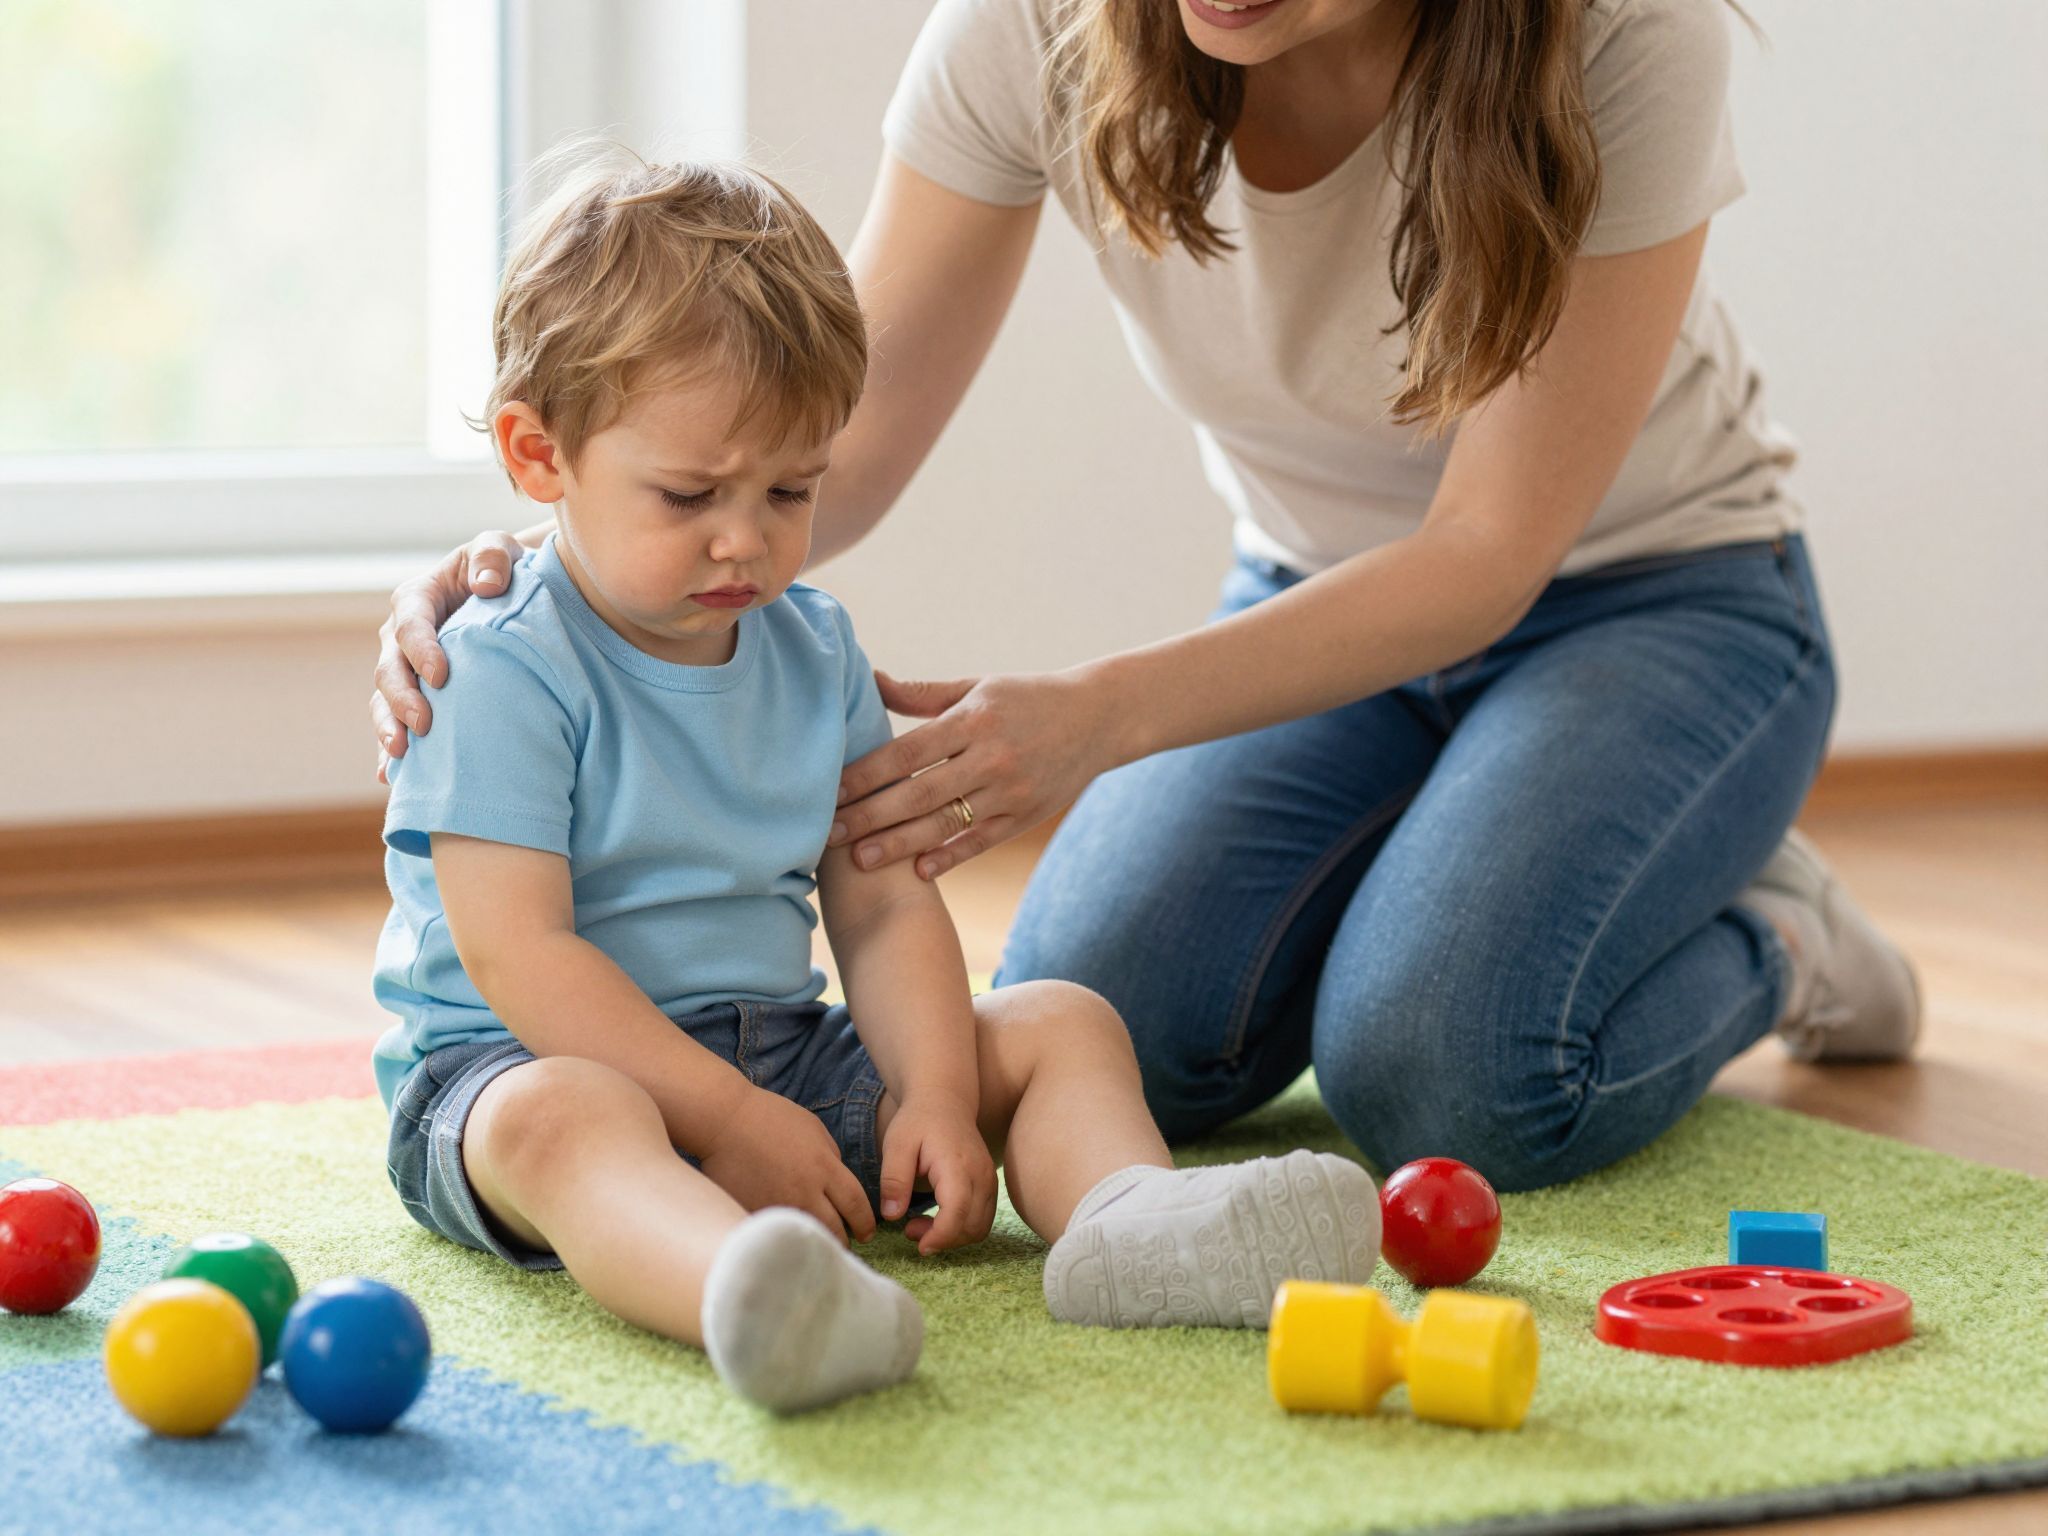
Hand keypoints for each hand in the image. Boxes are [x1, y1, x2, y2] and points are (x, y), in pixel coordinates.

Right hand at [371, 529, 532, 782]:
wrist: (510, 597)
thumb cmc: (502, 569)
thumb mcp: (499, 549)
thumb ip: (493, 556)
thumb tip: (488, 585)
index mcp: (417, 599)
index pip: (410, 625)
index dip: (421, 650)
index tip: (441, 676)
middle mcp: (401, 638)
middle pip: (389, 670)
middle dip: (401, 699)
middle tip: (423, 725)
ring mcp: (404, 671)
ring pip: (384, 703)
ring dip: (389, 729)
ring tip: (402, 756)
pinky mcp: (414, 698)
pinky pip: (396, 726)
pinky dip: (391, 752)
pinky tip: (392, 778)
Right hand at [697, 1087, 876, 1244]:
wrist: (725, 1121)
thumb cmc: (770, 1118)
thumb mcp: (814, 1129)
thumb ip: (831, 1158)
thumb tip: (837, 1187)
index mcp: (824, 1166)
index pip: (856, 1205)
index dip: (865, 1223)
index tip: (866, 1233)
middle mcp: (804, 1190)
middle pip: (835, 1229)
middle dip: (843, 1241)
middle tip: (844, 1245)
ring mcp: (778, 1204)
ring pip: (805, 1236)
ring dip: (815, 1243)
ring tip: (818, 1246)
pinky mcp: (753, 1212)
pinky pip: (776, 1232)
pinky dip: (784, 1237)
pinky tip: (787, 1238)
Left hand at [830, 668, 1121, 879]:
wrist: (1097, 718)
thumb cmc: (1026, 698)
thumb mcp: (978, 686)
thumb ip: (923, 694)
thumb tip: (871, 681)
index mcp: (973, 720)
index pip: (907, 752)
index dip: (865, 775)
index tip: (830, 792)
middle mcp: (990, 757)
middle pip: (918, 793)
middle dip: (869, 815)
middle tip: (827, 834)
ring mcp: (1010, 791)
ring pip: (945, 823)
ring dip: (900, 844)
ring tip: (861, 859)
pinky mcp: (1025, 816)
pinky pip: (980, 841)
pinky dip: (949, 856)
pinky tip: (917, 870)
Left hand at [880, 1093, 996, 1255]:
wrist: (944, 1100)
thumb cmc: (918, 1121)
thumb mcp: (896, 1145)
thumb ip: (894, 1180)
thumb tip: (892, 1216)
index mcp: (957, 1164)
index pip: (957, 1212)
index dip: (940, 1237)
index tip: (919, 1246)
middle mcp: (981, 1174)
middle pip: (971, 1226)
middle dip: (942, 1240)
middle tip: (909, 1230)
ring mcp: (989, 1180)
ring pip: (980, 1228)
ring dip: (952, 1237)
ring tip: (920, 1225)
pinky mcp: (989, 1185)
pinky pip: (982, 1219)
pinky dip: (961, 1228)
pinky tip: (937, 1218)